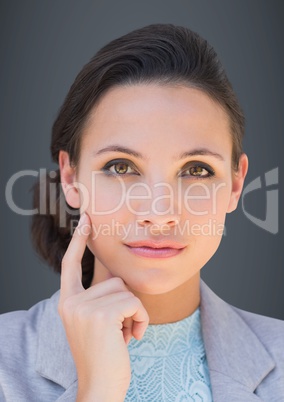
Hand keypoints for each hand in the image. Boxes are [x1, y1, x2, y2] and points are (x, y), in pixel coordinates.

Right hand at [58, 212, 148, 400]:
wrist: (101, 387)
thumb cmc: (104, 355)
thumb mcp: (95, 323)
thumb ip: (100, 299)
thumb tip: (119, 277)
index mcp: (68, 302)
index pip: (70, 265)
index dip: (78, 241)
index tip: (86, 220)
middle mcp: (72, 302)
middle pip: (113, 280)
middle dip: (125, 303)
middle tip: (121, 329)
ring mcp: (84, 308)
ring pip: (125, 290)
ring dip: (134, 312)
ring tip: (126, 334)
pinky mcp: (102, 315)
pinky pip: (134, 302)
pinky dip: (141, 318)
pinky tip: (133, 337)